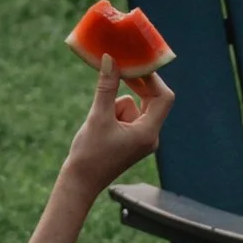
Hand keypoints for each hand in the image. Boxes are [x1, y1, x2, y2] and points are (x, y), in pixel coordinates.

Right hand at [62, 56, 172, 196]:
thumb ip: (106, 87)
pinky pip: (127, 115)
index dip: (152, 78)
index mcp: (149, 132)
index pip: (163, 97)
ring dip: (117, 104)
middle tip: (119, 69)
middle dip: (134, 86)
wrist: (79, 183)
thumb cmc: (89, 155)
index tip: (136, 63)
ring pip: (134, 106)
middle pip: (152, 100)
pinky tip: (99, 127)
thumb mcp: (98, 117)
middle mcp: (150, 135)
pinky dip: (113, 112)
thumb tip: (111, 59)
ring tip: (99, 121)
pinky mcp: (131, 139)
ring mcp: (141, 138)